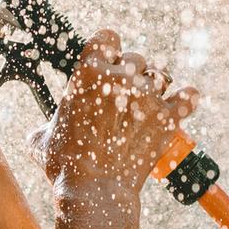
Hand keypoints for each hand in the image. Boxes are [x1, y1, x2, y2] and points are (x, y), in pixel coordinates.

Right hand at [28, 29, 197, 194]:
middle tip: (124, 97)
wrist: (93, 190)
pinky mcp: (167, 118)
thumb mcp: (40, 137)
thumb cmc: (63, 164)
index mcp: (88, 73)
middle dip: (130, 74)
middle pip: (135, 58)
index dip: (107, 49)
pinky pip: (187, 97)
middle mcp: (120, 77)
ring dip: (154, 87)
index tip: (107, 61)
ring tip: (147, 104)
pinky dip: (185, 98)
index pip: (106, 38)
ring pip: (159, 76)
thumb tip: (46, 128)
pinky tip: (182, 101)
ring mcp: (147, 96)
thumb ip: (47, 121)